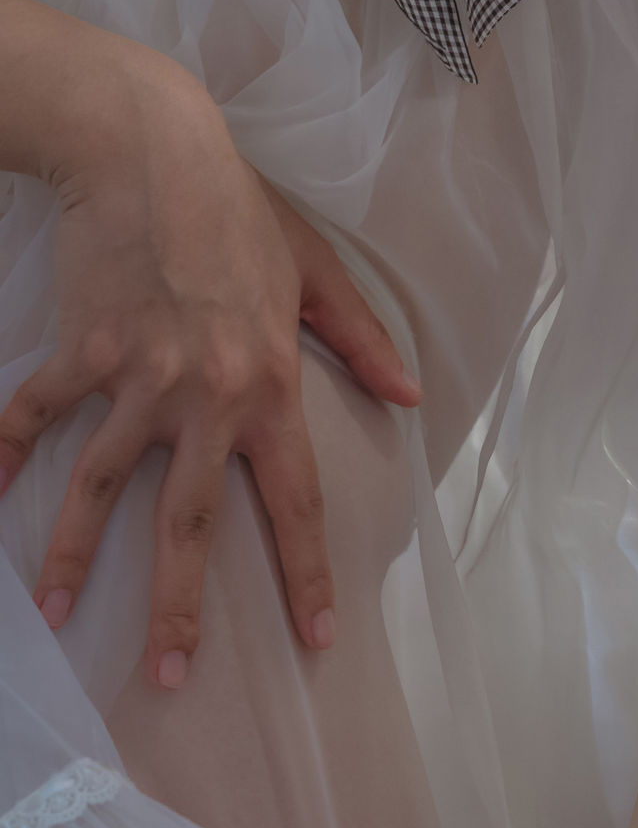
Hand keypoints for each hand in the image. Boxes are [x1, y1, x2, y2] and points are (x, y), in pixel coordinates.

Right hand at [0, 44, 419, 690]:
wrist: (151, 151)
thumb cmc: (239, 210)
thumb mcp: (316, 272)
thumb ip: (361, 340)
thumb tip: (407, 397)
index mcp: (271, 387)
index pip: (295, 501)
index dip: (306, 575)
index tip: (317, 640)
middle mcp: (205, 397)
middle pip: (187, 524)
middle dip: (177, 609)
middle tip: (166, 677)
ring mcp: (135, 378)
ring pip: (99, 488)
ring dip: (71, 556)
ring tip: (54, 615)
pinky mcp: (79, 350)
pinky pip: (35, 415)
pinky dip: (4, 452)